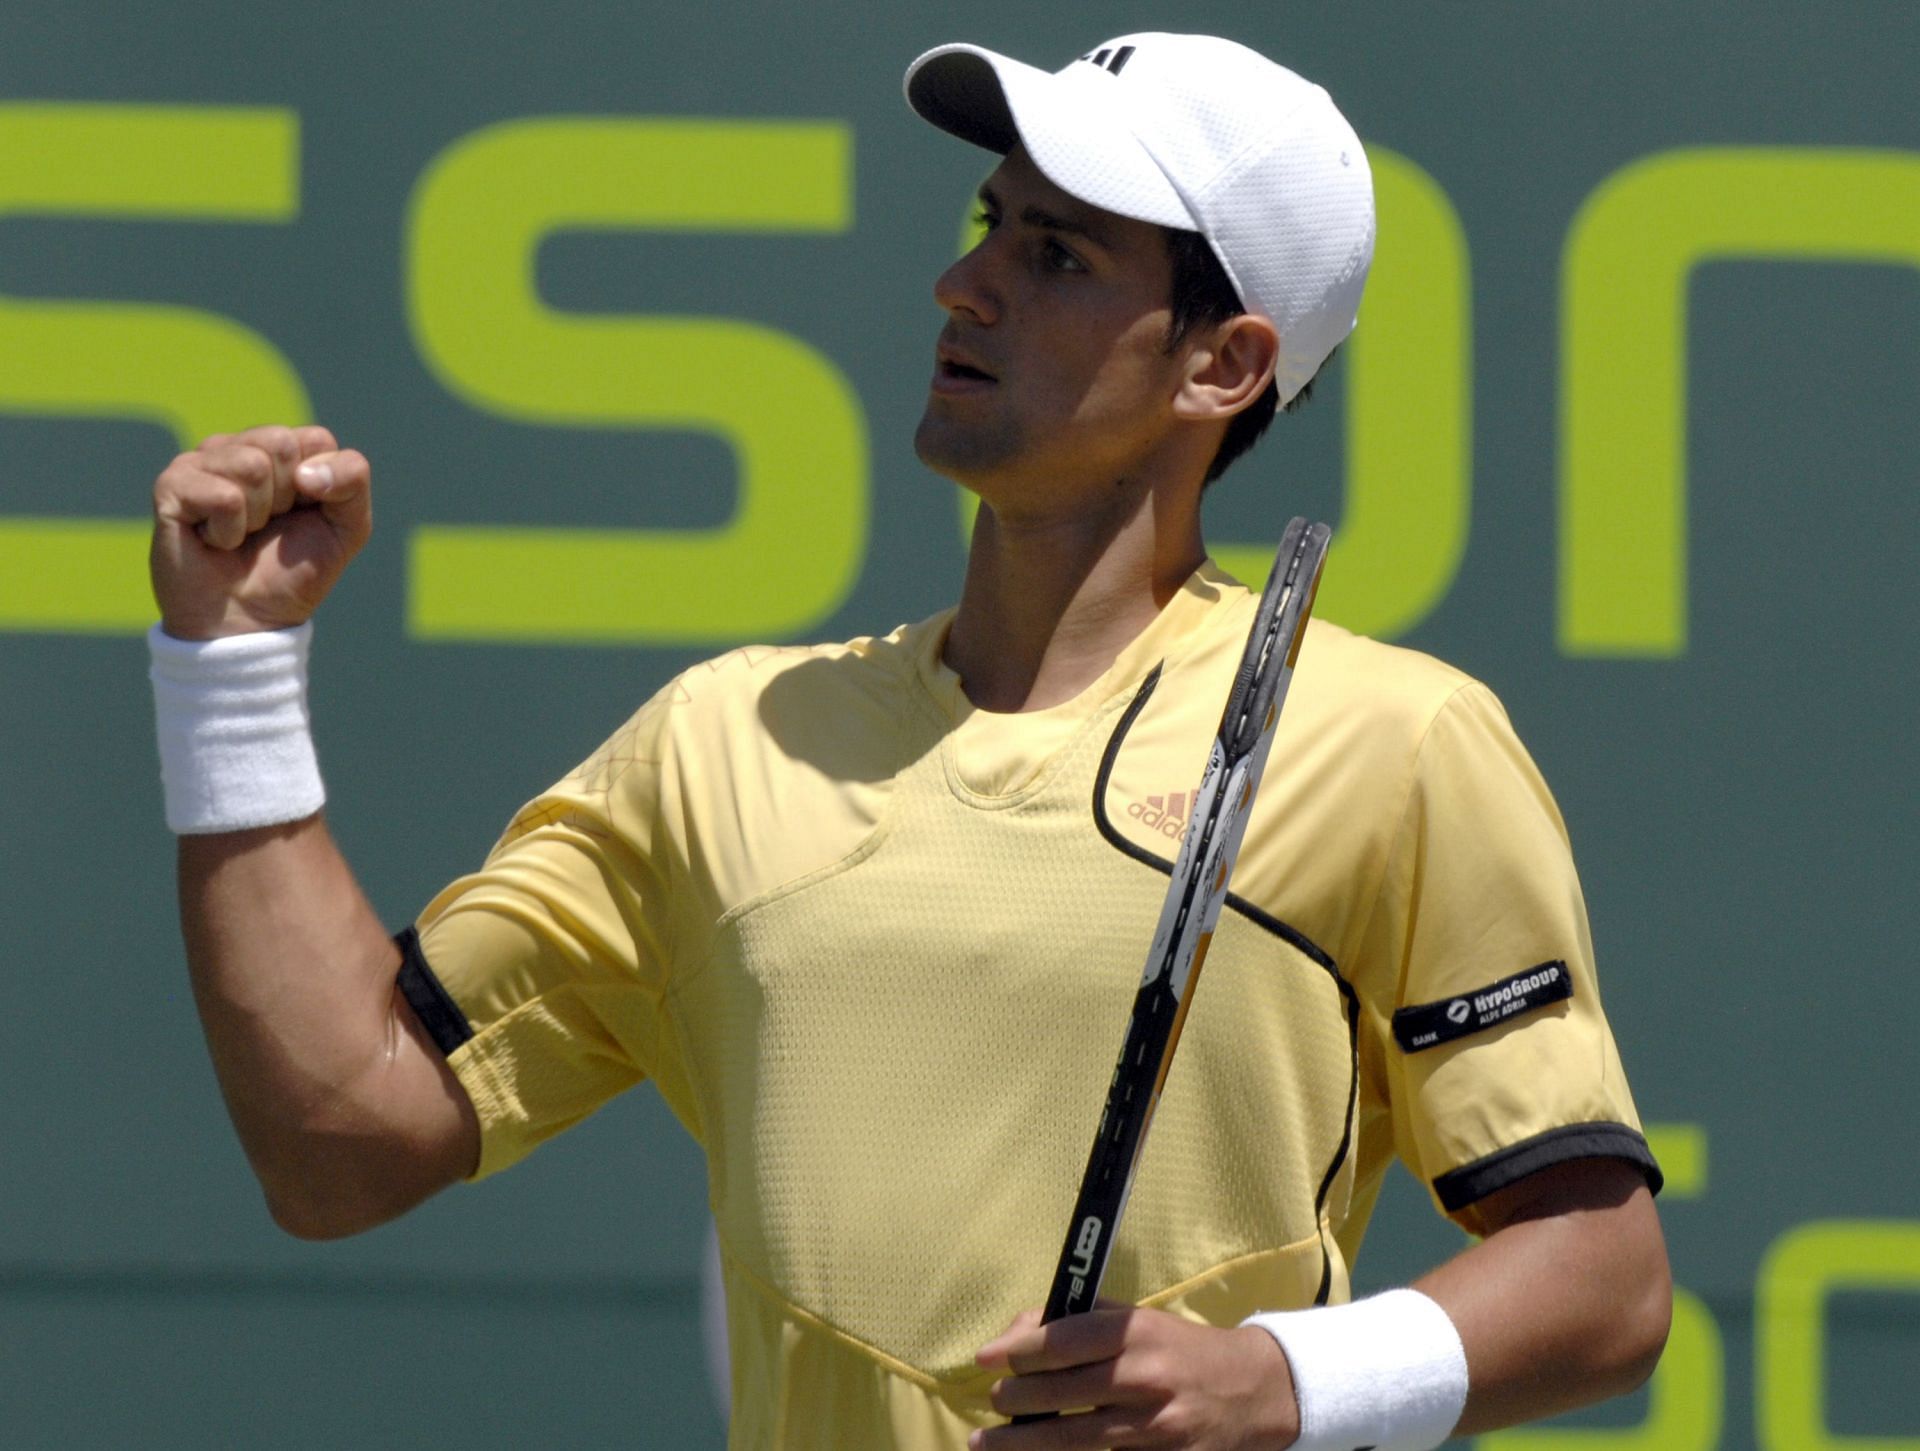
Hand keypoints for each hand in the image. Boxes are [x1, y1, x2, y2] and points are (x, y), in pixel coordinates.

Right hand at [150, 424, 371, 639]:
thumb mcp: (347, 527)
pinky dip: (229, 531)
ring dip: (257, 515)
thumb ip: (353, 480)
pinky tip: (214, 541)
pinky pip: (223, 496)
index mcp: (280, 450)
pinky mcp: (171, 486)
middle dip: (286, 497)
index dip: (321, 487)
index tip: (303, 514)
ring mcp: (199, 462)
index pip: (316, 439)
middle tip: (266, 526)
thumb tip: (306, 471)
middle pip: (280, 444)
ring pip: (252, 465)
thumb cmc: (294, 571)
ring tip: (240, 534)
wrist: (249, 619)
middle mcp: (237, 447)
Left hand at [972, 1304, 1299, 1448]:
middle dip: (1015, 1399)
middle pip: (1064, 1392)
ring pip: (1077, 1440)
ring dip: (1025, 1443)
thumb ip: (1076, 1320)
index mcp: (1137, 1334)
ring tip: (989, 1443)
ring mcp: (1158, 1428)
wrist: (1251, 1391)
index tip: (985, 1359)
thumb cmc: (1178, 1349)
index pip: (1065, 1340)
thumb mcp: (1136, 1320)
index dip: (1018, 1350)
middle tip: (994, 1401)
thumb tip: (1014, 1334)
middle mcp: (1146, 1378)